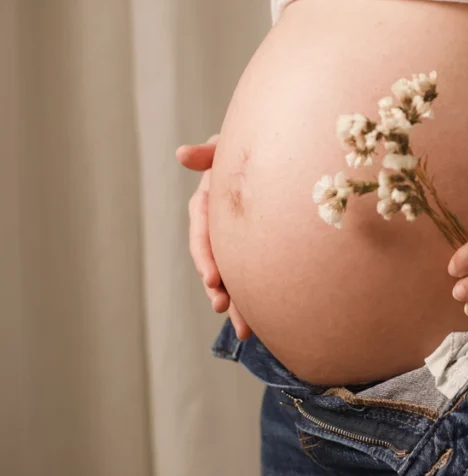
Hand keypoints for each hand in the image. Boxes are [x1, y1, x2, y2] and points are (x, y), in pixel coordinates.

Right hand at [176, 134, 251, 339]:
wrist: (276, 150)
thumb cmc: (249, 146)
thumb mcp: (227, 148)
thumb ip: (209, 153)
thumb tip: (183, 154)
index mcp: (207, 204)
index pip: (202, 233)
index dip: (205, 256)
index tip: (212, 278)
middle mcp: (218, 226)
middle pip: (215, 261)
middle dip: (218, 287)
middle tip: (223, 307)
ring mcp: (235, 240)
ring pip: (233, 275)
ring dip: (237, 302)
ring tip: (245, 329)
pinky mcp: (255, 248)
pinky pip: (254, 275)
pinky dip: (257, 298)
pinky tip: (265, 322)